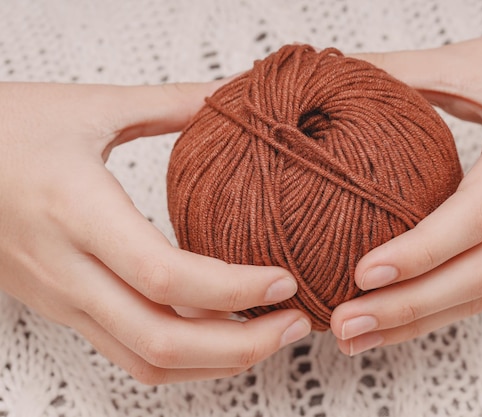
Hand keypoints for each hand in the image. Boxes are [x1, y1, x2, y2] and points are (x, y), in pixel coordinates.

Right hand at [0, 82, 310, 382]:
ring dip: (217, 361)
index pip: (165, 275)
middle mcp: (68, 269)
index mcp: (76, 211)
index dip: (234, 289)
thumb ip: (167, 104)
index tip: (283, 281)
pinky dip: (183, 357)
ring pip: (146, 360)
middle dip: (241, 346)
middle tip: (295, 322)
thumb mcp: (89, 107)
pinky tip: (219, 335)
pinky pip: (128, 352)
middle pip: (161, 340)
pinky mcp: (62, 307)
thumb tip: (229, 96)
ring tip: (269, 334)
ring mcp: (62, 298)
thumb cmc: (2, 130)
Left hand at [331, 0, 481, 354]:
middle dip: (409, 306)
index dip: (420, 251)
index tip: (362, 273)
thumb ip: (401, 70)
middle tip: (346, 322)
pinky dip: (439, 311)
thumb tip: (332, 72)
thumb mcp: (470, 62)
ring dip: (418, 322)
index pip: (477, 214)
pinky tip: (395, 320)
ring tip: (356, 334)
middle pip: (480, 273)